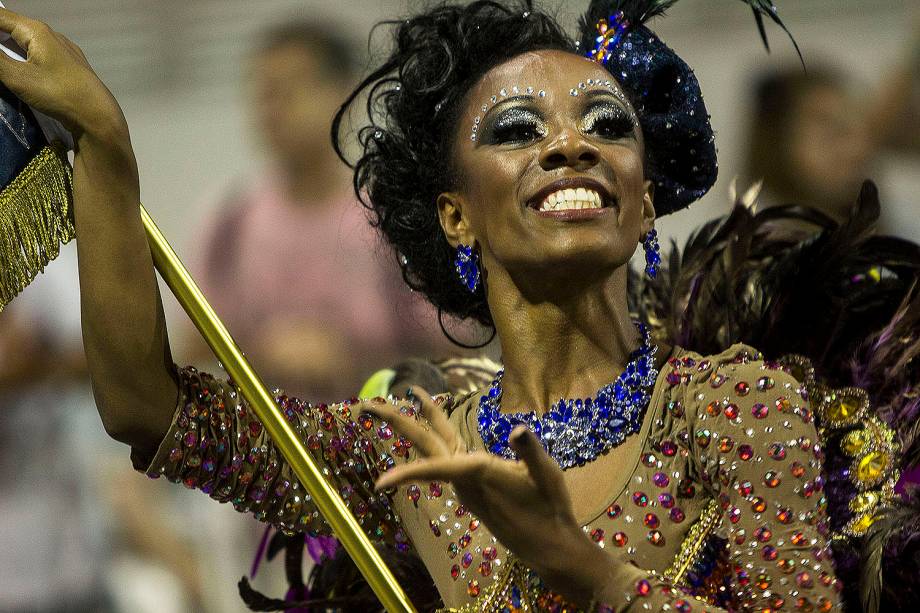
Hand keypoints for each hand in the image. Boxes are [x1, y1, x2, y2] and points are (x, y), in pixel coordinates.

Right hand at [0, 8, 125, 139]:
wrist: (97, 116)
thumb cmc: (58, 94)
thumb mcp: (17, 76)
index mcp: (36, 31)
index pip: (1, 17)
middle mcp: (51, 36)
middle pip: (13, 28)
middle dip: (0, 39)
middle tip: (1, 63)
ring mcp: (63, 51)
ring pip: (26, 42)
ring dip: (10, 50)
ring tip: (6, 66)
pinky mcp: (68, 67)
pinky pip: (39, 55)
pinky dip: (25, 59)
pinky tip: (20, 71)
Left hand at [364, 388, 587, 579]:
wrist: (549, 544)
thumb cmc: (549, 509)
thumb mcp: (547, 475)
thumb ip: (531, 450)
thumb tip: (518, 429)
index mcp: (477, 472)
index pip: (434, 467)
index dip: (405, 474)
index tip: (377, 485)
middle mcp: (464, 477)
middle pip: (424, 444)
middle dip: (397, 421)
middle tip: (368, 404)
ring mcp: (466, 482)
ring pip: (434, 447)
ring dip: (418, 422)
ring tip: (409, 396)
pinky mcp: (472, 485)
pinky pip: (446, 455)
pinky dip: (437, 434)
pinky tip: (438, 427)